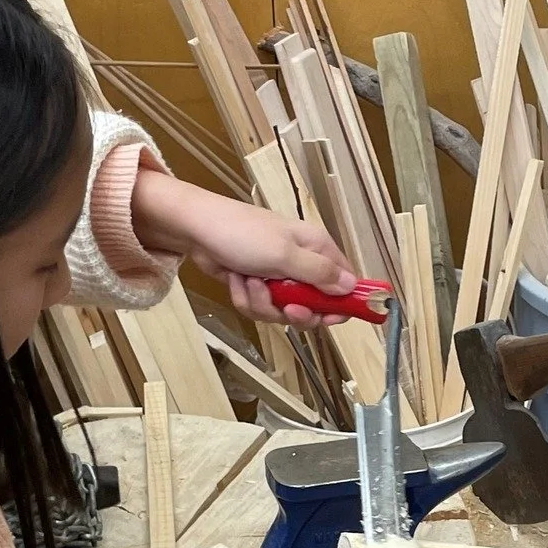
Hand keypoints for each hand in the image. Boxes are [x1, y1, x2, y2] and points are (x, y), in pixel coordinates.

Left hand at [131, 167, 356, 328]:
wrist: (195, 229)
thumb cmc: (242, 234)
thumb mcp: (285, 255)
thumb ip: (320, 274)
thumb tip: (351, 287)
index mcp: (317, 249)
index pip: (345, 284)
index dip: (341, 305)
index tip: (329, 318)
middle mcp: (302, 263)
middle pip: (315, 307)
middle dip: (295, 311)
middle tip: (285, 306)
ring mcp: (279, 277)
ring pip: (284, 312)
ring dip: (264, 304)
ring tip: (250, 281)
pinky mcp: (258, 286)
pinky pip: (262, 308)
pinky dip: (246, 299)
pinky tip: (237, 281)